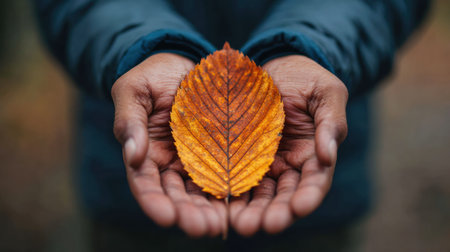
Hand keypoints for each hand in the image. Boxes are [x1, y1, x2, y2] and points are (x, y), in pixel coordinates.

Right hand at [112, 53, 226, 236]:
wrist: (183, 64)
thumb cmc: (152, 76)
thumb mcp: (133, 91)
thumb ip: (129, 120)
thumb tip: (132, 155)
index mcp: (145, 154)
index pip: (146, 184)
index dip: (154, 202)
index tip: (167, 217)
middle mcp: (170, 164)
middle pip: (177, 195)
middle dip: (188, 213)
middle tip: (203, 228)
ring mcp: (196, 160)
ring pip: (202, 191)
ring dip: (211, 210)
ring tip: (222, 225)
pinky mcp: (220, 152)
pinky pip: (226, 172)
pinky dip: (232, 190)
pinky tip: (243, 203)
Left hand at [229, 55, 347, 235]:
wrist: (273, 65)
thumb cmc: (305, 77)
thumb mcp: (327, 93)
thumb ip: (331, 123)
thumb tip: (329, 156)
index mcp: (314, 154)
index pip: (314, 181)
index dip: (308, 195)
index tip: (300, 207)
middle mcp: (288, 165)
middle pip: (283, 196)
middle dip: (276, 212)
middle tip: (264, 225)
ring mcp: (262, 163)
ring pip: (258, 193)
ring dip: (250, 210)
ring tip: (240, 224)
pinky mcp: (238, 156)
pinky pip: (233, 176)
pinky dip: (228, 192)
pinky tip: (220, 205)